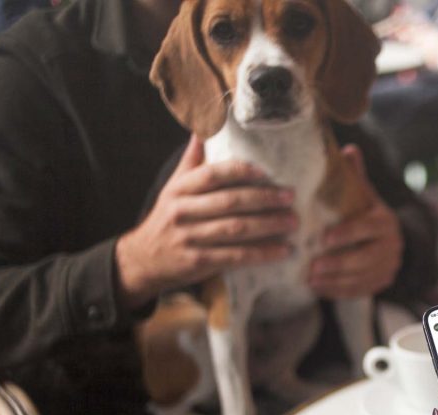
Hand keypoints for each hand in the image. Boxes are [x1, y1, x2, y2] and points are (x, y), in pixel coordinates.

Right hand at [116, 135, 297, 309]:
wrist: (144, 260)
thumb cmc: (168, 219)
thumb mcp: (173, 188)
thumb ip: (192, 161)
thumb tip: (204, 128)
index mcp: (180, 189)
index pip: (212, 175)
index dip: (239, 171)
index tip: (266, 172)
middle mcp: (183, 211)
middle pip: (229, 202)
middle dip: (264, 199)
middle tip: (290, 197)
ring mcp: (190, 238)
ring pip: (235, 229)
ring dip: (268, 226)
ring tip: (293, 222)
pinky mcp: (198, 262)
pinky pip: (235, 257)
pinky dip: (261, 254)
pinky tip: (283, 251)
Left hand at [308, 145, 403, 298]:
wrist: (390, 239)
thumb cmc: (367, 213)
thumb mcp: (364, 195)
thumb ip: (355, 177)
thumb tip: (348, 149)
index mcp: (386, 221)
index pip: (367, 228)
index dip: (347, 233)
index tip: (324, 238)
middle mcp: (392, 246)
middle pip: (366, 258)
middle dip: (338, 264)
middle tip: (313, 266)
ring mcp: (389, 267)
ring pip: (362, 278)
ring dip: (334, 281)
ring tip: (310, 279)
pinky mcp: (382, 283)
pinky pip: (360, 291)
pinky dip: (338, 291)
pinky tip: (318, 288)